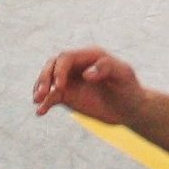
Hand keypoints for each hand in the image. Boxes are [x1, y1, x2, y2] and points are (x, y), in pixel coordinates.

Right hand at [30, 46, 144, 124]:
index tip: (60, 86)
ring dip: (40, 88)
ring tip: (37, 101)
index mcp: (89, 56)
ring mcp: (71, 80)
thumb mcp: (124, 75)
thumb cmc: (130, 88)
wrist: (130, 108)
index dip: (59, 70)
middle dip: (45, 78)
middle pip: (53, 65)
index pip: (66, 57)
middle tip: (42, 94)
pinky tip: (40, 112)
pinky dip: (45, 103)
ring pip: (48, 79)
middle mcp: (77, 65)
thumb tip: (86, 74)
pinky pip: (51, 97)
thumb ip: (107, 68)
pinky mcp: (68, 95)